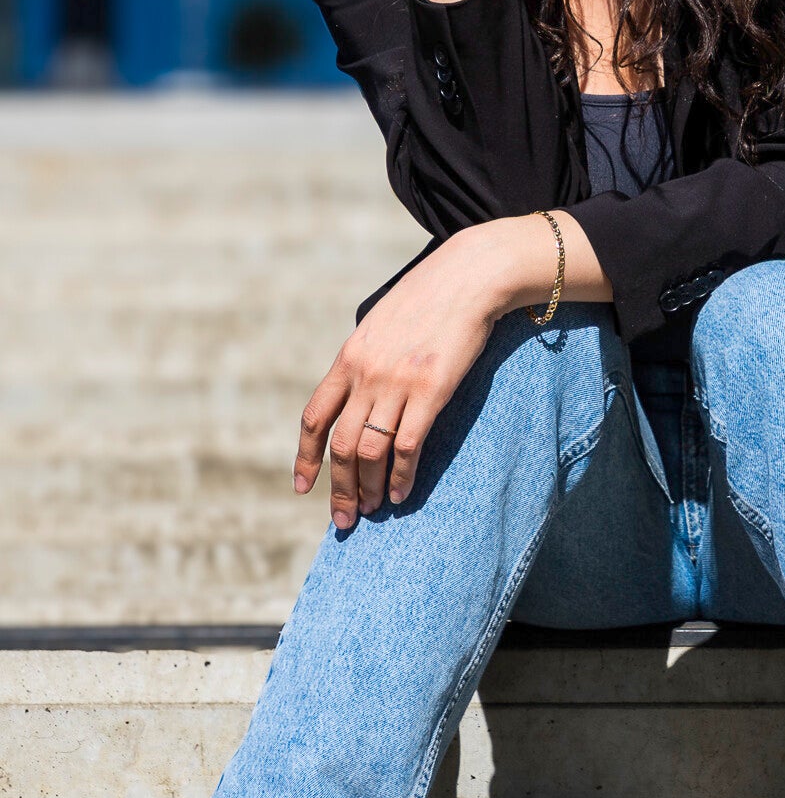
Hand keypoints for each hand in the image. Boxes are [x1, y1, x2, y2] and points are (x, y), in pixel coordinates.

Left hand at [293, 230, 503, 527]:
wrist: (468, 277)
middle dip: (340, 488)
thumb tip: (357, 391)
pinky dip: (401, 477)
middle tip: (345, 519)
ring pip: (371, 452)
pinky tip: (401, 494)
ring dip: (369, 488)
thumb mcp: (380, 324)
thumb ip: (364, 359)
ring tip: (372, 509)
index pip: (314, 418)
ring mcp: (397, 384)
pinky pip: (408, 446)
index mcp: (348, 359)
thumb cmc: (429, 300)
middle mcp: (365, 375)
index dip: (305, 458)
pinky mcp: (431, 391)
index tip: (303, 487)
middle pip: (342, 445)